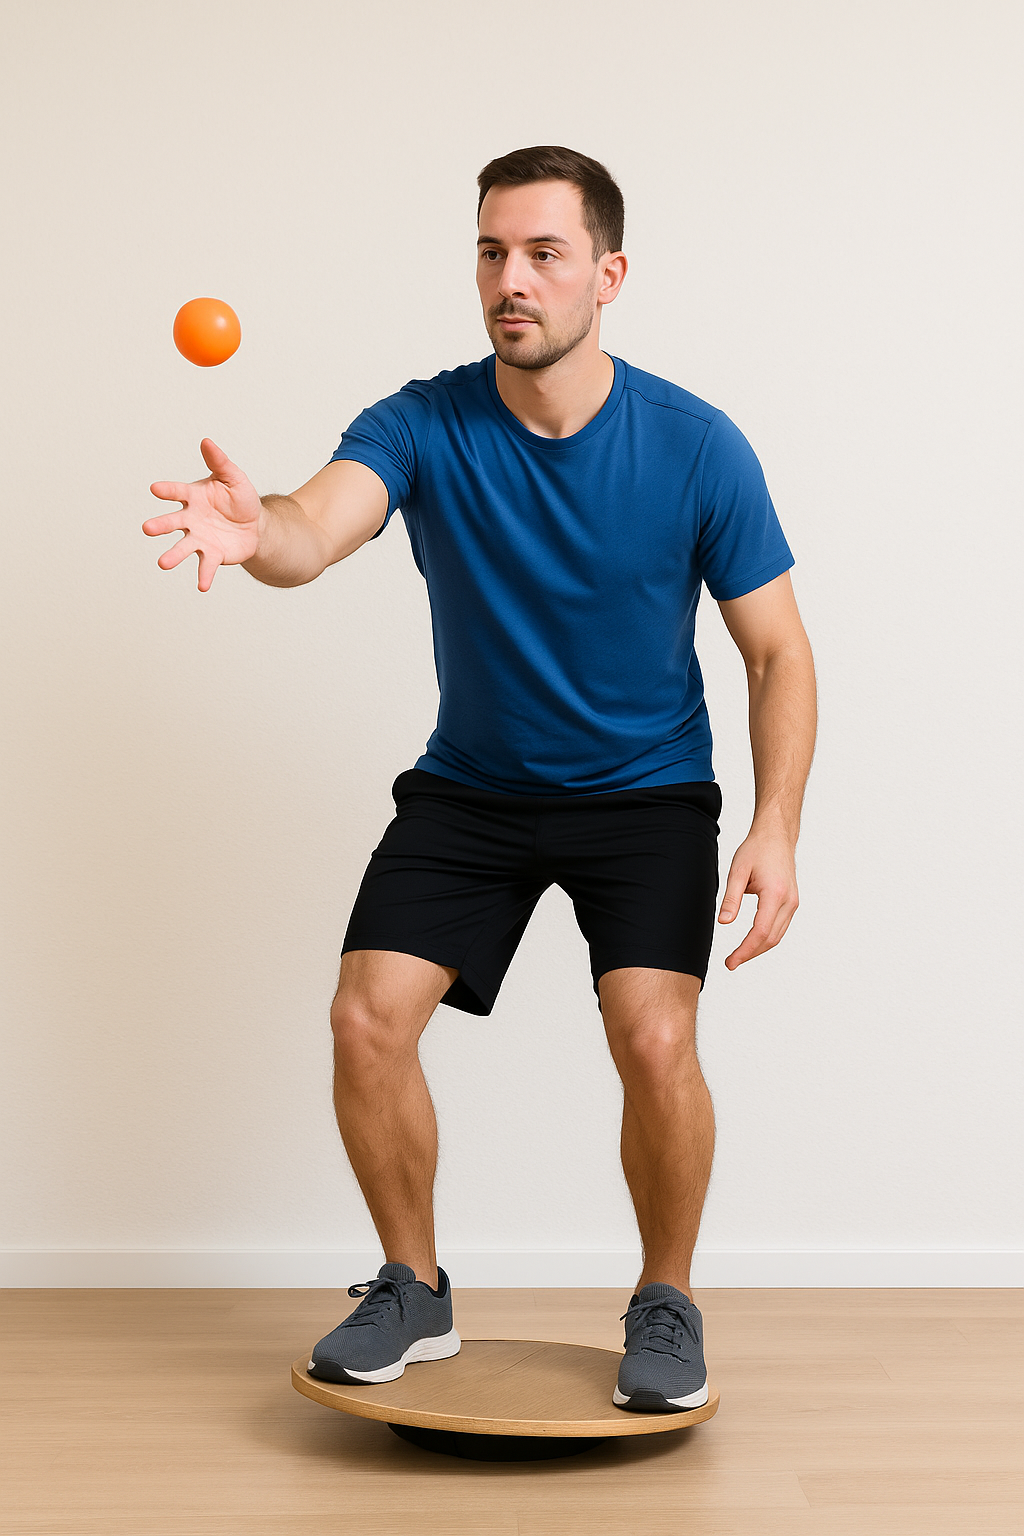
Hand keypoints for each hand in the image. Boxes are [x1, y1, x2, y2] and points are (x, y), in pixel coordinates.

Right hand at [144, 438, 262, 590]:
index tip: (155, 489)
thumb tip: (206, 441)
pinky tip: (202, 587)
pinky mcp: (212, 554)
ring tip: (162, 564)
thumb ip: (220, 462)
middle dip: (160, 525)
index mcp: (193, 497)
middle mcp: (191, 519)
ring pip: (183, 547)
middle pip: (172, 522)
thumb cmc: (239, 498)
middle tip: (147, 528)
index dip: (167, 490)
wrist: (255, 525)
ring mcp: (199, 538)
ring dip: (173, 555)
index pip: (177, 492)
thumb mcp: (233, 477)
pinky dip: (204, 576)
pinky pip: (206, 565)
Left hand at [718, 825, 798, 969]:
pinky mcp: (792, 902)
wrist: (776, 836)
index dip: (745, 950)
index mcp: (775, 894)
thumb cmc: (757, 849)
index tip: (731, 961)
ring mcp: (793, 902)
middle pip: (771, 939)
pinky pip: (780, 927)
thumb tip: (724, 922)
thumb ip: (731, 898)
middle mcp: (788, 901)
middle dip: (750, 953)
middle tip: (731, 962)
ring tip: (739, 955)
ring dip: (759, 948)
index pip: (760, 932)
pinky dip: (767, 938)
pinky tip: (753, 941)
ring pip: (777, 935)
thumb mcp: (737, 871)